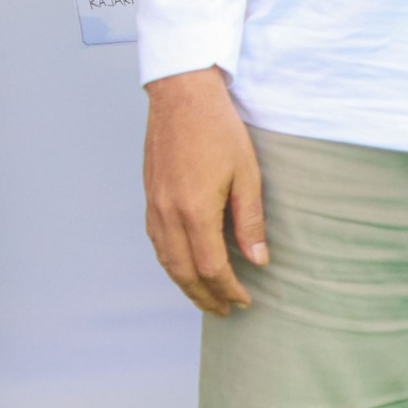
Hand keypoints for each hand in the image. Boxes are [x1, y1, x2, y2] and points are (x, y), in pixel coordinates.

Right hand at [143, 67, 265, 315]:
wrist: (181, 95)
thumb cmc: (218, 129)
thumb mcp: (247, 175)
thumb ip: (250, 221)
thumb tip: (258, 259)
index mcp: (195, 210)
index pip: (211, 266)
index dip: (228, 289)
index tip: (244, 301)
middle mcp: (168, 212)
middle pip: (182, 270)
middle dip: (203, 296)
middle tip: (223, 312)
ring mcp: (154, 203)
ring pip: (164, 258)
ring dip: (183, 282)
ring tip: (203, 296)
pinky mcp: (149, 193)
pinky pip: (155, 239)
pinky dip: (169, 260)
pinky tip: (182, 263)